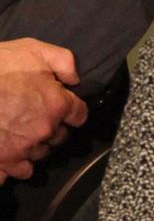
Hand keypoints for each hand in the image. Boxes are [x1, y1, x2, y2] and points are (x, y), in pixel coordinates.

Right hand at [0, 39, 87, 181]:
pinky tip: (9, 157)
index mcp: (57, 104)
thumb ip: (63, 61)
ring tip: (18, 133)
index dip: (70, 110)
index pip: (79, 115)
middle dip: (51, 128)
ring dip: (33, 146)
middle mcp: (44, 129)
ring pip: (40, 154)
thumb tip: (75, 78)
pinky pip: (18, 172)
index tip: (60, 107)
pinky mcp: (3, 159)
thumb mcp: (33, 49)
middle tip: (33, 117)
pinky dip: (15, 167)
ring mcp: (23, 147)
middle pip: (59, 137)